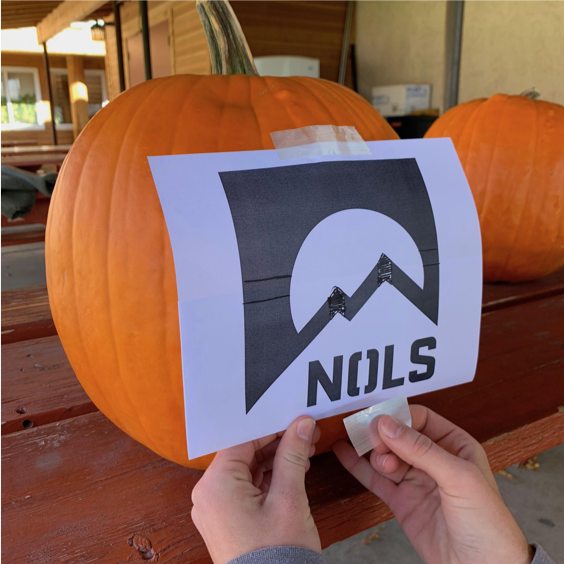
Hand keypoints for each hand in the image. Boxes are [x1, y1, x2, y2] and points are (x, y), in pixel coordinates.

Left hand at [191, 416, 321, 563]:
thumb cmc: (278, 553)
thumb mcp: (288, 498)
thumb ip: (293, 455)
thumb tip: (303, 423)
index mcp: (215, 485)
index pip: (242, 441)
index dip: (270, 427)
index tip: (294, 419)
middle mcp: (208, 494)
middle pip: (243, 454)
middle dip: (275, 443)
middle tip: (304, 434)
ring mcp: (216, 509)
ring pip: (246, 470)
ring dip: (274, 460)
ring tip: (304, 452)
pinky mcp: (226, 520)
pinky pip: (245, 488)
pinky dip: (267, 478)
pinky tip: (292, 471)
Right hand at [334, 405, 532, 563]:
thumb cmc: (487, 524)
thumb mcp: (459, 478)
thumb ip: (422, 450)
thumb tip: (387, 425)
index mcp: (455, 446)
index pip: (421, 419)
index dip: (400, 418)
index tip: (382, 424)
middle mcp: (433, 460)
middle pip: (399, 435)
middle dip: (384, 436)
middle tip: (373, 441)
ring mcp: (415, 481)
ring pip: (385, 455)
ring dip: (374, 452)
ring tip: (377, 459)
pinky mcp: (401, 502)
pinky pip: (376, 479)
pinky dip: (358, 466)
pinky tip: (344, 451)